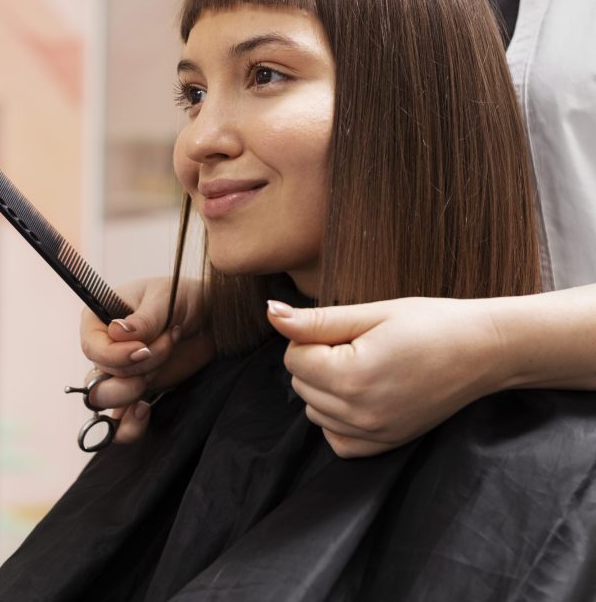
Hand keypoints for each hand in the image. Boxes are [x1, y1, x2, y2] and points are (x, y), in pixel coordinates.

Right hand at [80, 276, 212, 442]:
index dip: (115, 355)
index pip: (91, 348)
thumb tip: (116, 332)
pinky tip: (145, 411)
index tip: (143, 349)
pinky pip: (119, 423)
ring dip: (133, 392)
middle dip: (135, 370)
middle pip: (98, 378)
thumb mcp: (165, 299)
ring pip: (105, 402)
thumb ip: (143, 319)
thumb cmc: (185, 297)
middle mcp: (105, 349)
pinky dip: (128, 426)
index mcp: (100, 320)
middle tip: (167, 346)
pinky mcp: (137, 392)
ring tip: (159, 371)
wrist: (213, 318)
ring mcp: (120, 373)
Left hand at [267, 297, 508, 457]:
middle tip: (357, 344)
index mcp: (353, 376)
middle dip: (316, 360)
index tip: (346, 329)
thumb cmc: (431, 322)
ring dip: (325, 387)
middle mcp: (360, 414)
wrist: (485, 350)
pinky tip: (362, 393)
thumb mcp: (371, 313)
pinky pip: (336, 439)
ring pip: (314, 410)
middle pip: (300, 384)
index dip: (312, 336)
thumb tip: (271, 313)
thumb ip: (315, 320)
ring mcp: (375, 434)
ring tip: (364, 364)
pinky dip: (338, 417)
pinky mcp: (386, 443)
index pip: (293, 358)